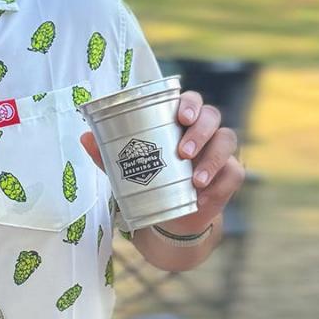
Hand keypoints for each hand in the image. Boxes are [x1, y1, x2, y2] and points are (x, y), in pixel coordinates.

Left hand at [80, 89, 244, 233]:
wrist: (170, 216)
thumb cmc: (150, 181)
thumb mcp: (126, 169)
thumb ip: (108, 154)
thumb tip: (84, 137)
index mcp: (180, 122)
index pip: (190, 101)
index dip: (189, 104)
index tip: (180, 116)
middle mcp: (204, 132)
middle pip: (212, 116)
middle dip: (200, 130)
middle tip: (183, 151)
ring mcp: (220, 152)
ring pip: (227, 140)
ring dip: (212, 158)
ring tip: (195, 179)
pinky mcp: (230, 175)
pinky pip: (233, 173)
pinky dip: (219, 183)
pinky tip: (203, 195)